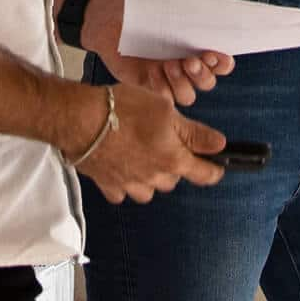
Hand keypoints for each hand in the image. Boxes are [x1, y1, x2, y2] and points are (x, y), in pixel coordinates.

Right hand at [73, 84, 226, 203]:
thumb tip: (219, 144)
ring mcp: (129, 184)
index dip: (214, 170)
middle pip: (173, 180)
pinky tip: (121, 164)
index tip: (217, 167)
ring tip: (142, 155)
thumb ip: (194, 133)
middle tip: (165, 144)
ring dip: (150, 178)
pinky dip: (125, 182)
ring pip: (149, 190)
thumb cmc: (123, 109)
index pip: (204, 174)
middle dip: (174, 166)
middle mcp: (153, 177)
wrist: (80, 120)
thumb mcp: (166, 110)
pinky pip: (122, 191)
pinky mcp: (107, 185)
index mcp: (172, 159)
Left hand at [79, 0, 234, 105]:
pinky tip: (151, 71)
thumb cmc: (140, 12)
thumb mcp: (164, 11)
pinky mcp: (150, 86)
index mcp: (197, 47)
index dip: (222, 63)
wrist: (108, 20)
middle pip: (207, 82)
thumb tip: (205, 21)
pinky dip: (161, 86)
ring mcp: (168, 79)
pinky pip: (164, 97)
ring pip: (188, 95)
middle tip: (189, 61)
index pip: (221, 63)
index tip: (213, 54)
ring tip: (167, 64)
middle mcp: (186, 66)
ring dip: (182, 83)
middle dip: (202, 74)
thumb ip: (185, 19)